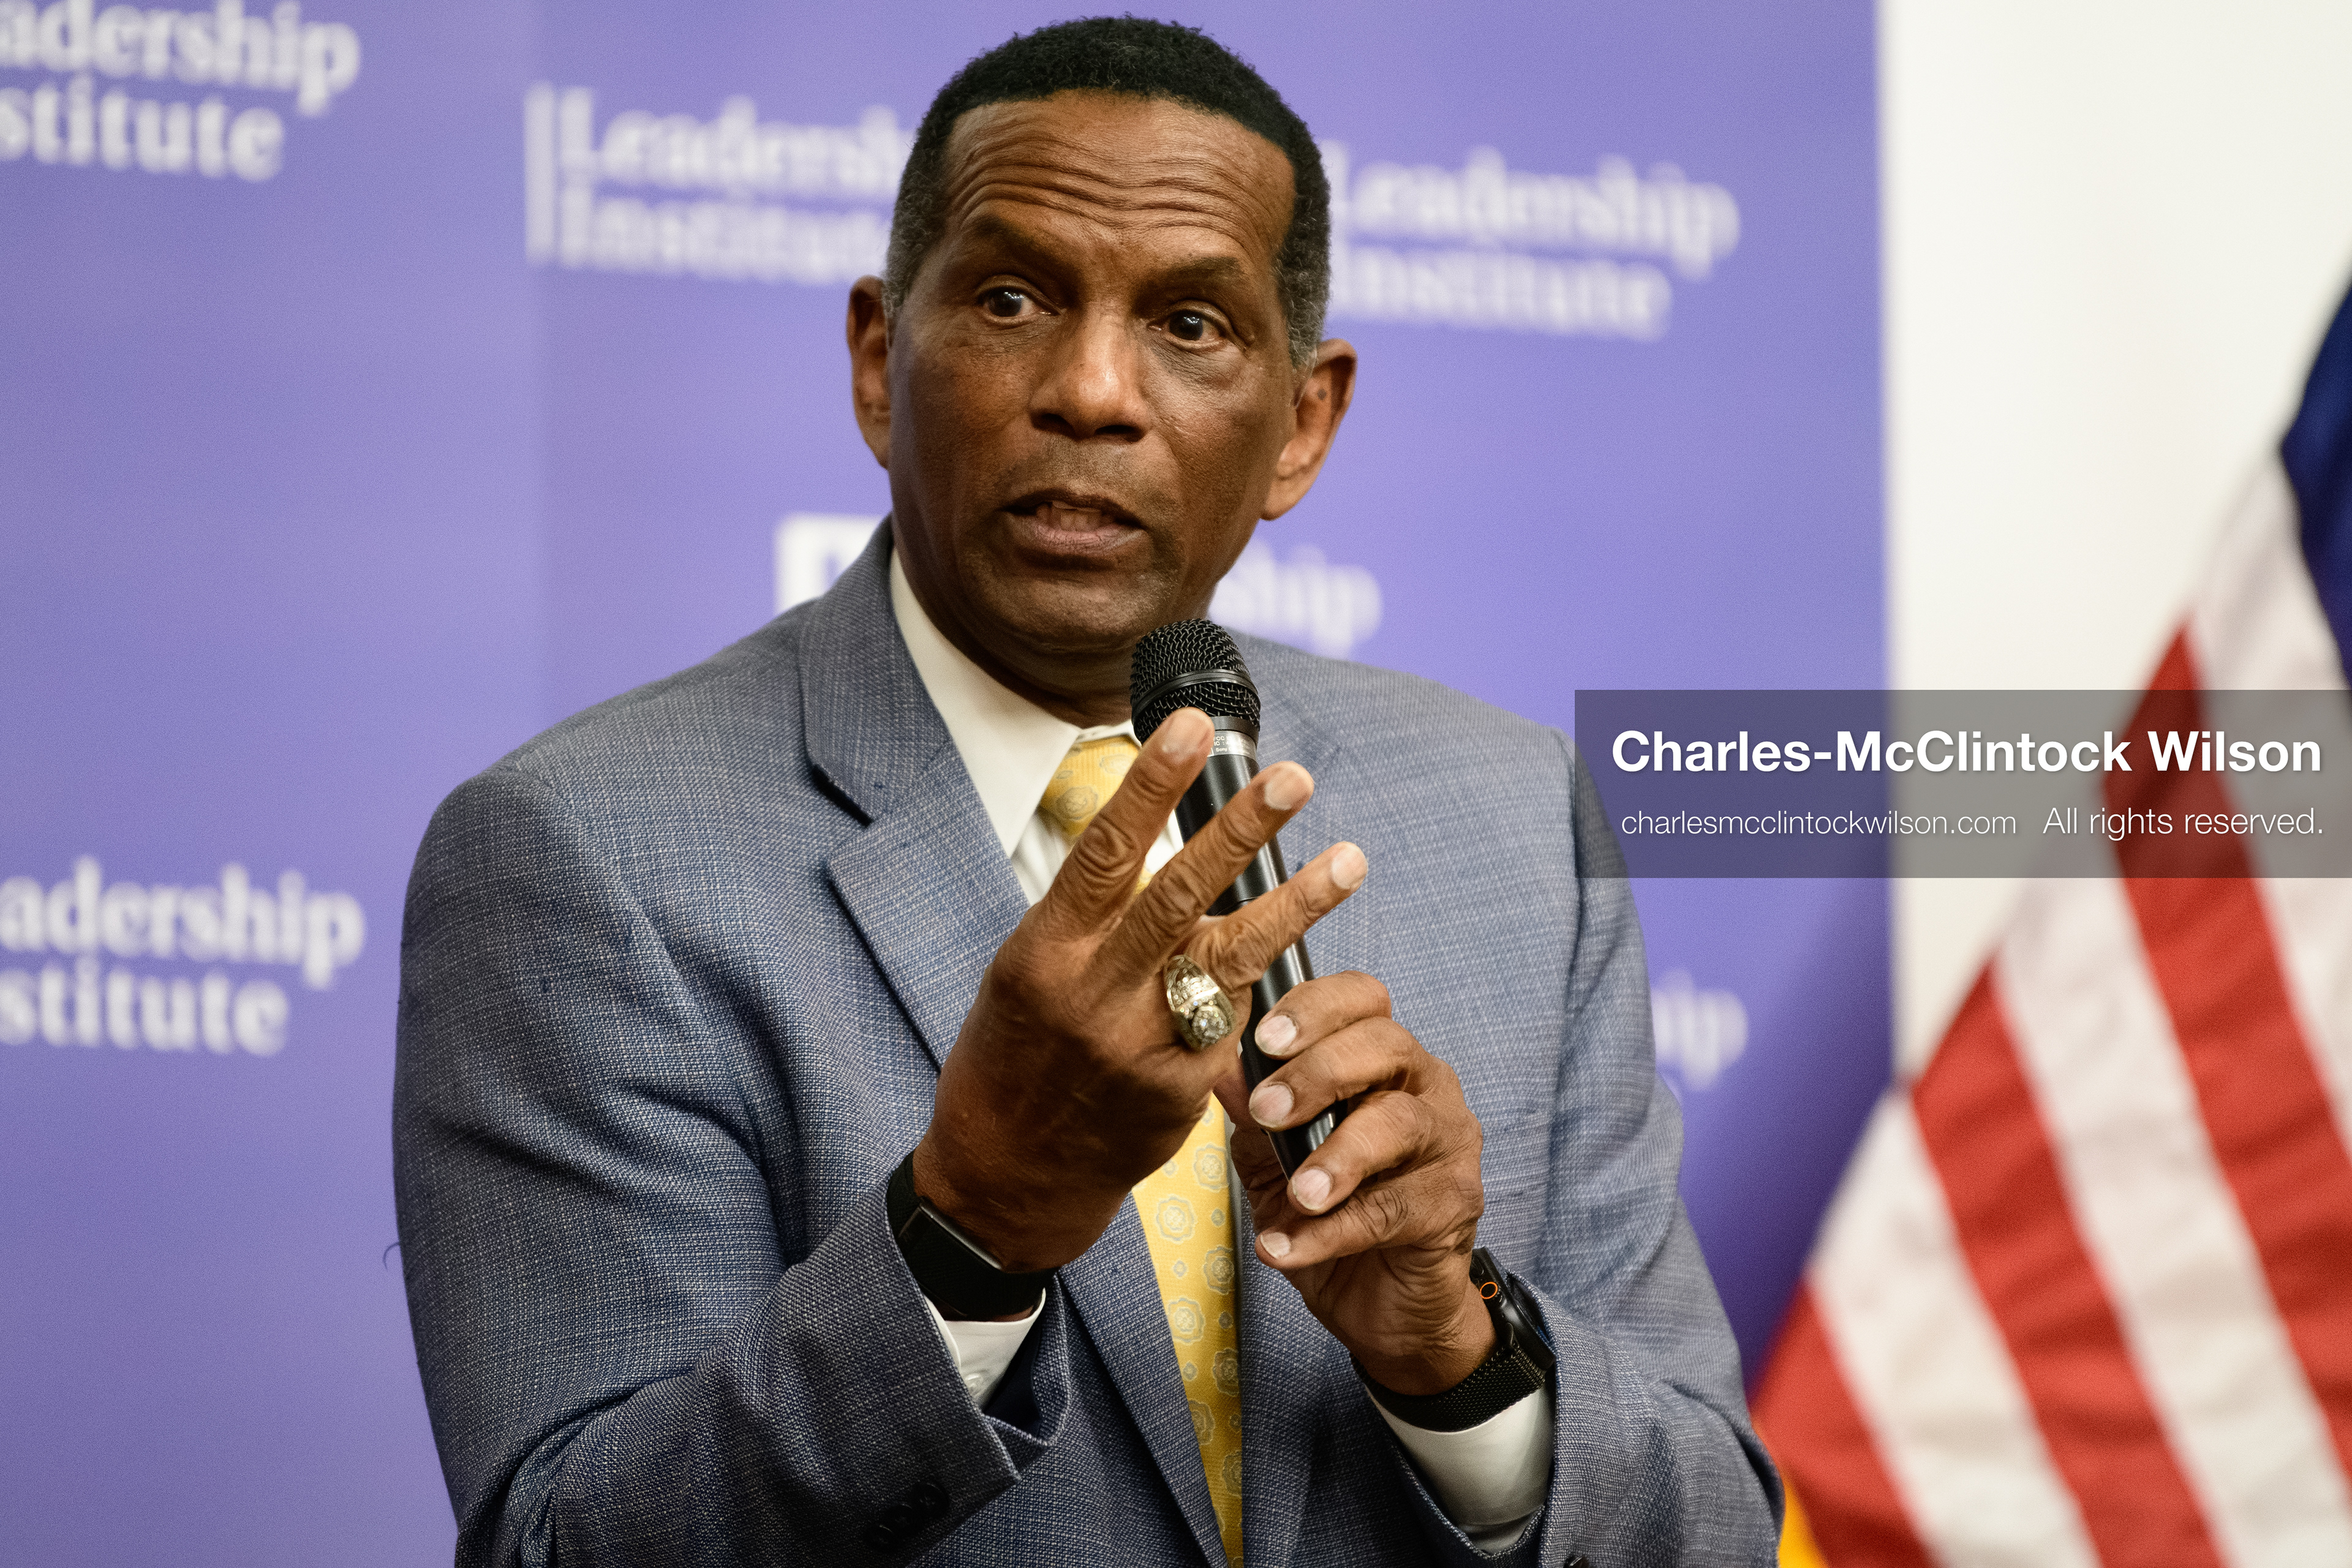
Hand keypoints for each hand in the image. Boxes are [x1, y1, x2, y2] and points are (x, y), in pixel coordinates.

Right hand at [913, 707, 1365, 1273]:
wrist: (1005, 1175)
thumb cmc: (1017, 1054)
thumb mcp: (1028, 974)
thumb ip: (1091, 921)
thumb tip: (1156, 844)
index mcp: (1046, 950)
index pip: (1106, 851)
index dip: (1152, 784)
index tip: (1192, 726)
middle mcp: (1093, 992)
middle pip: (1179, 895)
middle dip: (1241, 831)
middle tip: (1294, 777)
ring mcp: (1140, 1044)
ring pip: (1230, 960)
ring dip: (1296, 905)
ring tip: (1351, 858)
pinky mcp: (1179, 1091)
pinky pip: (1230, 1022)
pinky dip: (1257, 985)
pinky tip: (1290, 959)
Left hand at [1213, 974, 1493, 1394]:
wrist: (1382, 1306)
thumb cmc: (1328, 1215)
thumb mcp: (1271, 1161)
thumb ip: (1253, 1113)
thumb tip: (1215, 1066)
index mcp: (1381, 1059)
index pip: (1363, 999)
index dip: (1315, 1007)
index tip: (1263, 1039)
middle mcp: (1425, 1086)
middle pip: (1386, 1045)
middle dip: (1320, 1072)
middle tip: (1268, 1110)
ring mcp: (1448, 1143)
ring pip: (1400, 1123)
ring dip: (1338, 1156)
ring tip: (1297, 1194)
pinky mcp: (1454, 1204)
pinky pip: (1393, 1208)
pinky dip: (1332, 1232)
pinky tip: (1287, 1249)